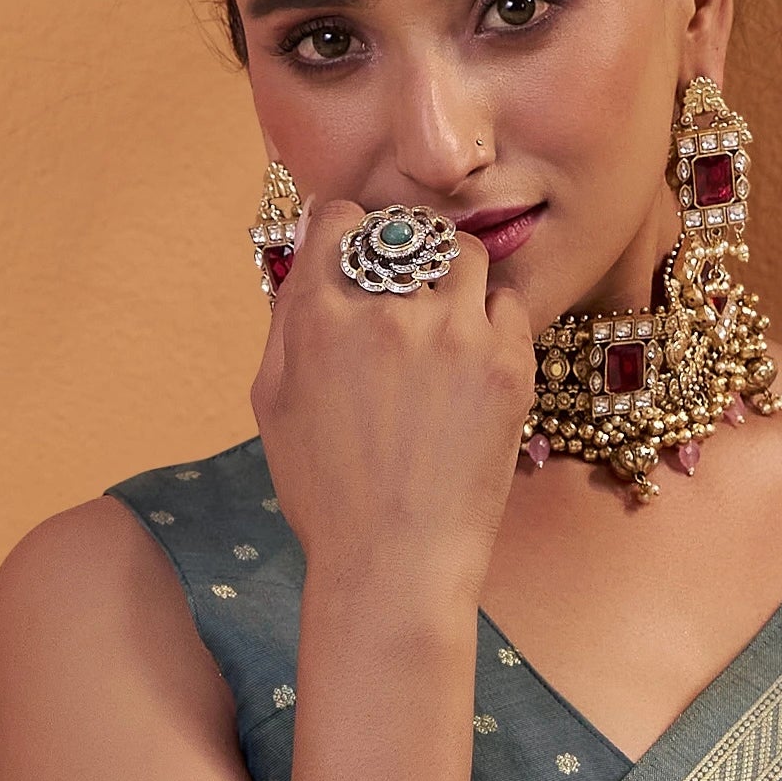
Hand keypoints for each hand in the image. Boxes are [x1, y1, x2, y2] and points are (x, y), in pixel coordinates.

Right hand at [252, 198, 534, 596]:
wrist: (395, 563)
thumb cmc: (326, 494)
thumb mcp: (273, 402)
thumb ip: (286, 317)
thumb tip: (308, 248)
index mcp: (318, 316)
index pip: (339, 218)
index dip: (348, 232)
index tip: (358, 256)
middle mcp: (385, 311)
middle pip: (405, 231)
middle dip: (404, 254)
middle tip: (407, 294)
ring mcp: (452, 334)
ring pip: (464, 254)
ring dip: (453, 277)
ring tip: (446, 322)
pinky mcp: (506, 365)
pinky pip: (508, 305)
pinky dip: (494, 321)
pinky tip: (475, 361)